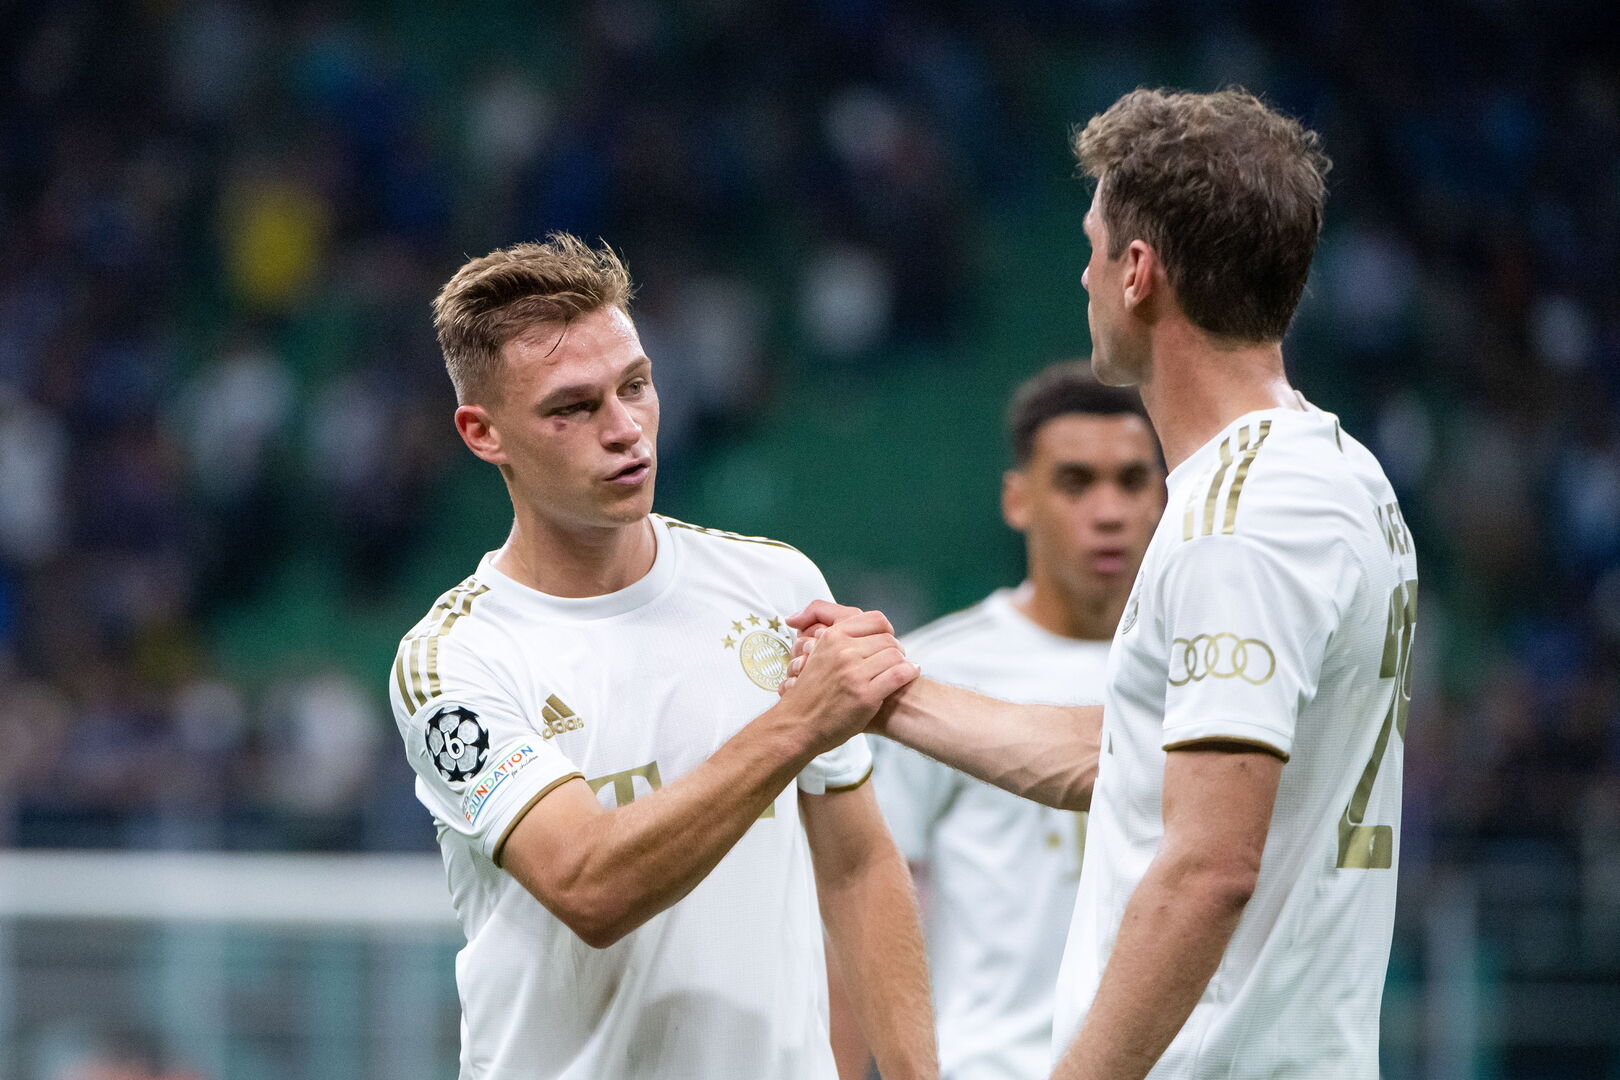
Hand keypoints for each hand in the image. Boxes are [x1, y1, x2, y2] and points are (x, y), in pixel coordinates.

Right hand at [776, 608, 918, 752]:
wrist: (797, 725)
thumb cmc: (808, 694)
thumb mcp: (814, 655)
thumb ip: (835, 639)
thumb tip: (850, 625)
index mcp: (832, 638)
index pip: (875, 619)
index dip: (886, 629)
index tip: (886, 640)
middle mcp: (843, 651)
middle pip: (888, 639)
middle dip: (895, 649)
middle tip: (893, 661)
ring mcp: (854, 673)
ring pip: (896, 655)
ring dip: (901, 663)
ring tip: (899, 670)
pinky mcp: (866, 695)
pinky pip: (899, 674)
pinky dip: (909, 673)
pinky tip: (910, 674)